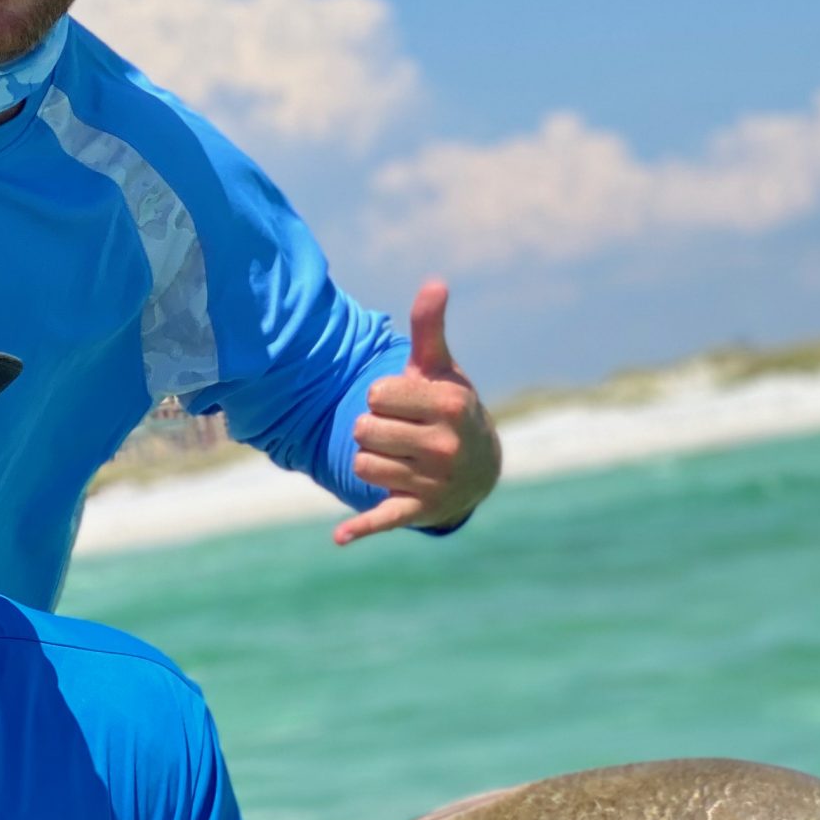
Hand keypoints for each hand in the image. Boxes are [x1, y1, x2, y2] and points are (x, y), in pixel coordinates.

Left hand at [335, 280, 502, 545]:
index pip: (376, 395)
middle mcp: (445, 445)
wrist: (479, 468)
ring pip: (361, 464)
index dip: (382, 397)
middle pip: (364, 430)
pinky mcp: (417, 511)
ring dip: (371, 459)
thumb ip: (429, 328)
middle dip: (372, 428)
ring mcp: (432, 481)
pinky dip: (361, 528)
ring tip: (398, 456)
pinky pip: (382, 518)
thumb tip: (434, 282)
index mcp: (449, 405)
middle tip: (399, 432)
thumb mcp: (441, 369)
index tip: (403, 403)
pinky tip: (340, 536)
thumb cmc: (448, 408)